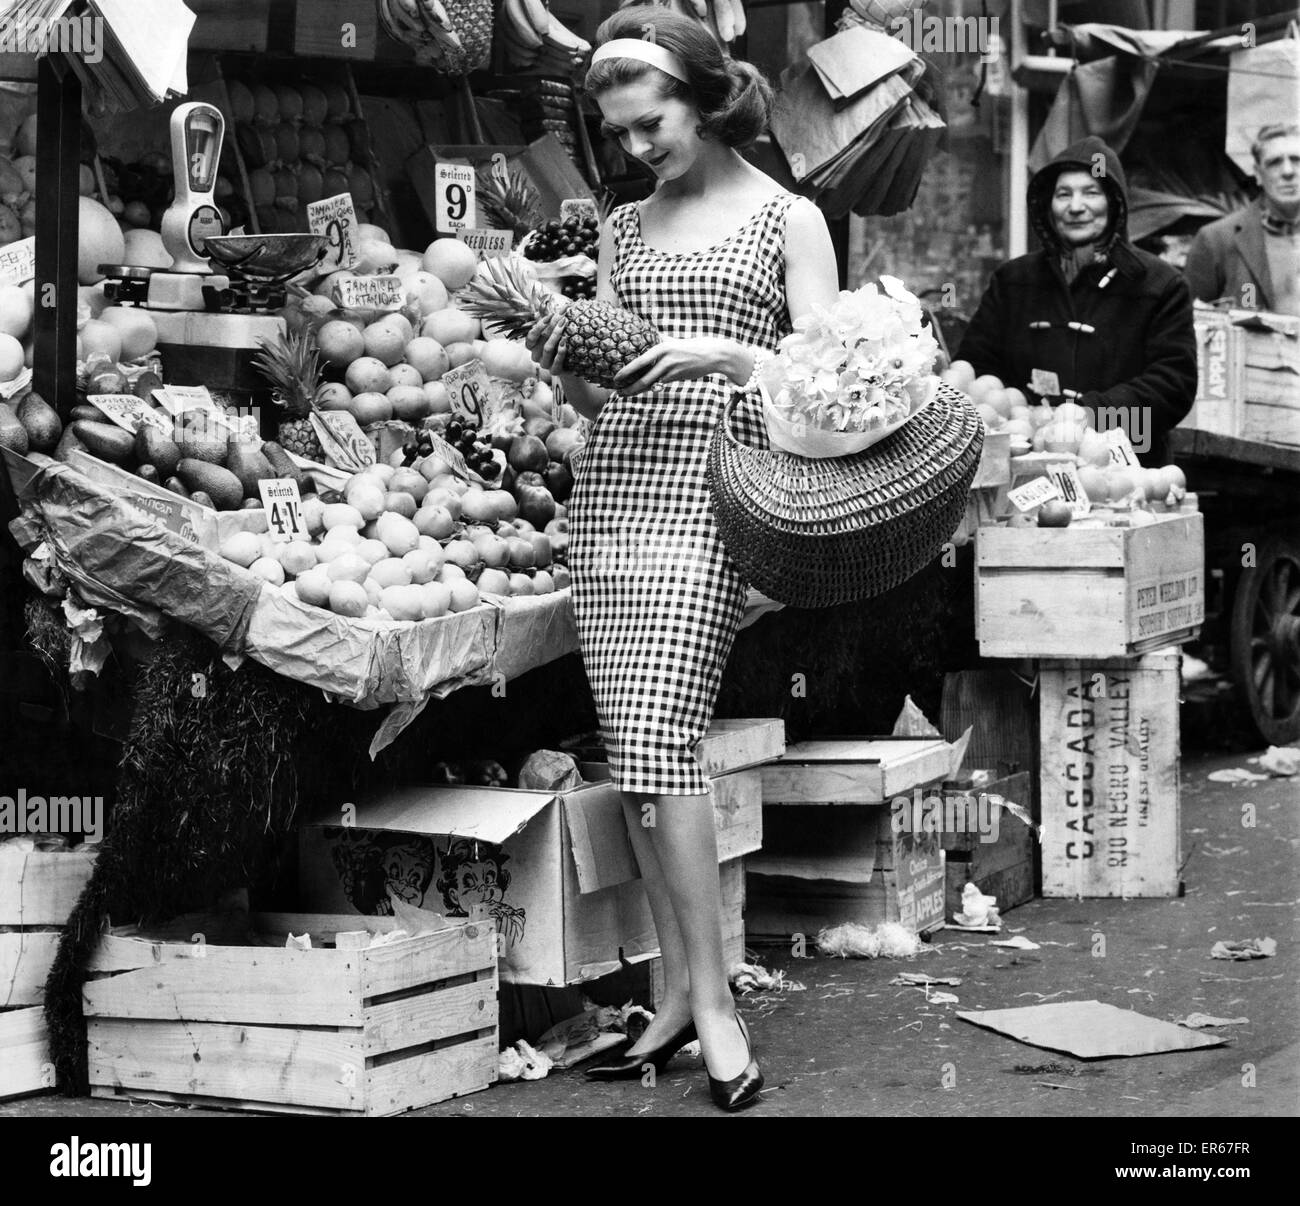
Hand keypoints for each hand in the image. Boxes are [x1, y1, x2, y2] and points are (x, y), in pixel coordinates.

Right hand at [524, 310, 568, 375]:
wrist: (569, 365)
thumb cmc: (558, 344)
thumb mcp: (551, 332)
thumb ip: (548, 321)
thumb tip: (548, 303)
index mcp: (531, 346)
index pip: (531, 335)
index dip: (540, 325)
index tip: (550, 315)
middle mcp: (535, 356)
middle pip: (542, 339)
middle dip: (553, 325)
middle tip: (563, 315)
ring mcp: (544, 365)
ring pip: (548, 348)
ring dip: (556, 334)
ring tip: (565, 324)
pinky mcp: (554, 372)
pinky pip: (556, 362)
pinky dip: (561, 352)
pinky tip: (565, 342)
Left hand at [612, 337, 736, 395]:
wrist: (712, 354)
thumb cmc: (691, 346)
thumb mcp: (673, 341)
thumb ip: (660, 340)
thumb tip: (647, 334)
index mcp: (661, 349)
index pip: (639, 362)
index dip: (626, 371)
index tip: (615, 378)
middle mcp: (665, 360)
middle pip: (643, 379)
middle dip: (629, 387)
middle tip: (617, 391)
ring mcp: (672, 371)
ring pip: (650, 384)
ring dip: (636, 390)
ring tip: (624, 394)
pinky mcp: (677, 378)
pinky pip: (660, 384)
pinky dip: (649, 387)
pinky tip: (641, 390)